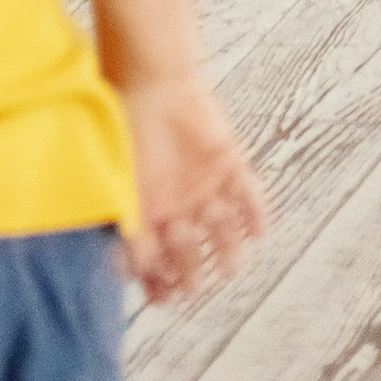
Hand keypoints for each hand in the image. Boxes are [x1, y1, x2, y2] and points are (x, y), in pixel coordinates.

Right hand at [118, 72, 267, 301]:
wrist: (151, 80)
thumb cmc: (126, 130)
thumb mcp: (120, 185)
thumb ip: (127, 225)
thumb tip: (128, 270)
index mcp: (147, 211)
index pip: (155, 260)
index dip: (158, 281)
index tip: (163, 299)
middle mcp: (177, 205)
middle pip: (188, 251)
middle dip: (191, 273)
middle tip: (193, 288)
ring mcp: (204, 185)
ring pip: (221, 230)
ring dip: (227, 251)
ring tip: (230, 269)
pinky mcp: (228, 163)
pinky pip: (249, 195)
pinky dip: (256, 214)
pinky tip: (259, 234)